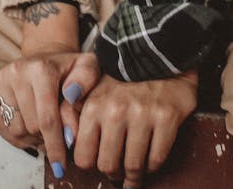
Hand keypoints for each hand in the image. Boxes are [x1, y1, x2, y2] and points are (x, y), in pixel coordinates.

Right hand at [0, 50, 99, 175]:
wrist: (45, 57)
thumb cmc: (68, 70)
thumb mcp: (87, 68)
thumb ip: (86, 82)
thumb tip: (72, 97)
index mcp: (42, 68)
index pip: (48, 119)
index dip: (55, 146)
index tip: (61, 166)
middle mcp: (18, 70)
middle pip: (32, 127)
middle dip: (46, 139)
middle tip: (54, 135)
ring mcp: (1, 76)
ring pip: (15, 129)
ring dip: (30, 138)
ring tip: (41, 129)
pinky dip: (12, 135)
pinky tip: (25, 128)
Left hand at [69, 71, 197, 187]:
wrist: (161, 57)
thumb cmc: (125, 78)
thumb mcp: (95, 87)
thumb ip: (76, 110)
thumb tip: (66, 140)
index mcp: (94, 104)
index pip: (84, 157)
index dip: (92, 164)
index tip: (99, 162)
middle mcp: (116, 110)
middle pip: (108, 166)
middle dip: (113, 173)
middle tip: (118, 170)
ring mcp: (143, 114)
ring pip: (133, 166)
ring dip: (133, 175)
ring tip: (133, 173)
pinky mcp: (166, 118)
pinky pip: (156, 159)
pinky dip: (153, 166)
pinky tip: (149, 160)